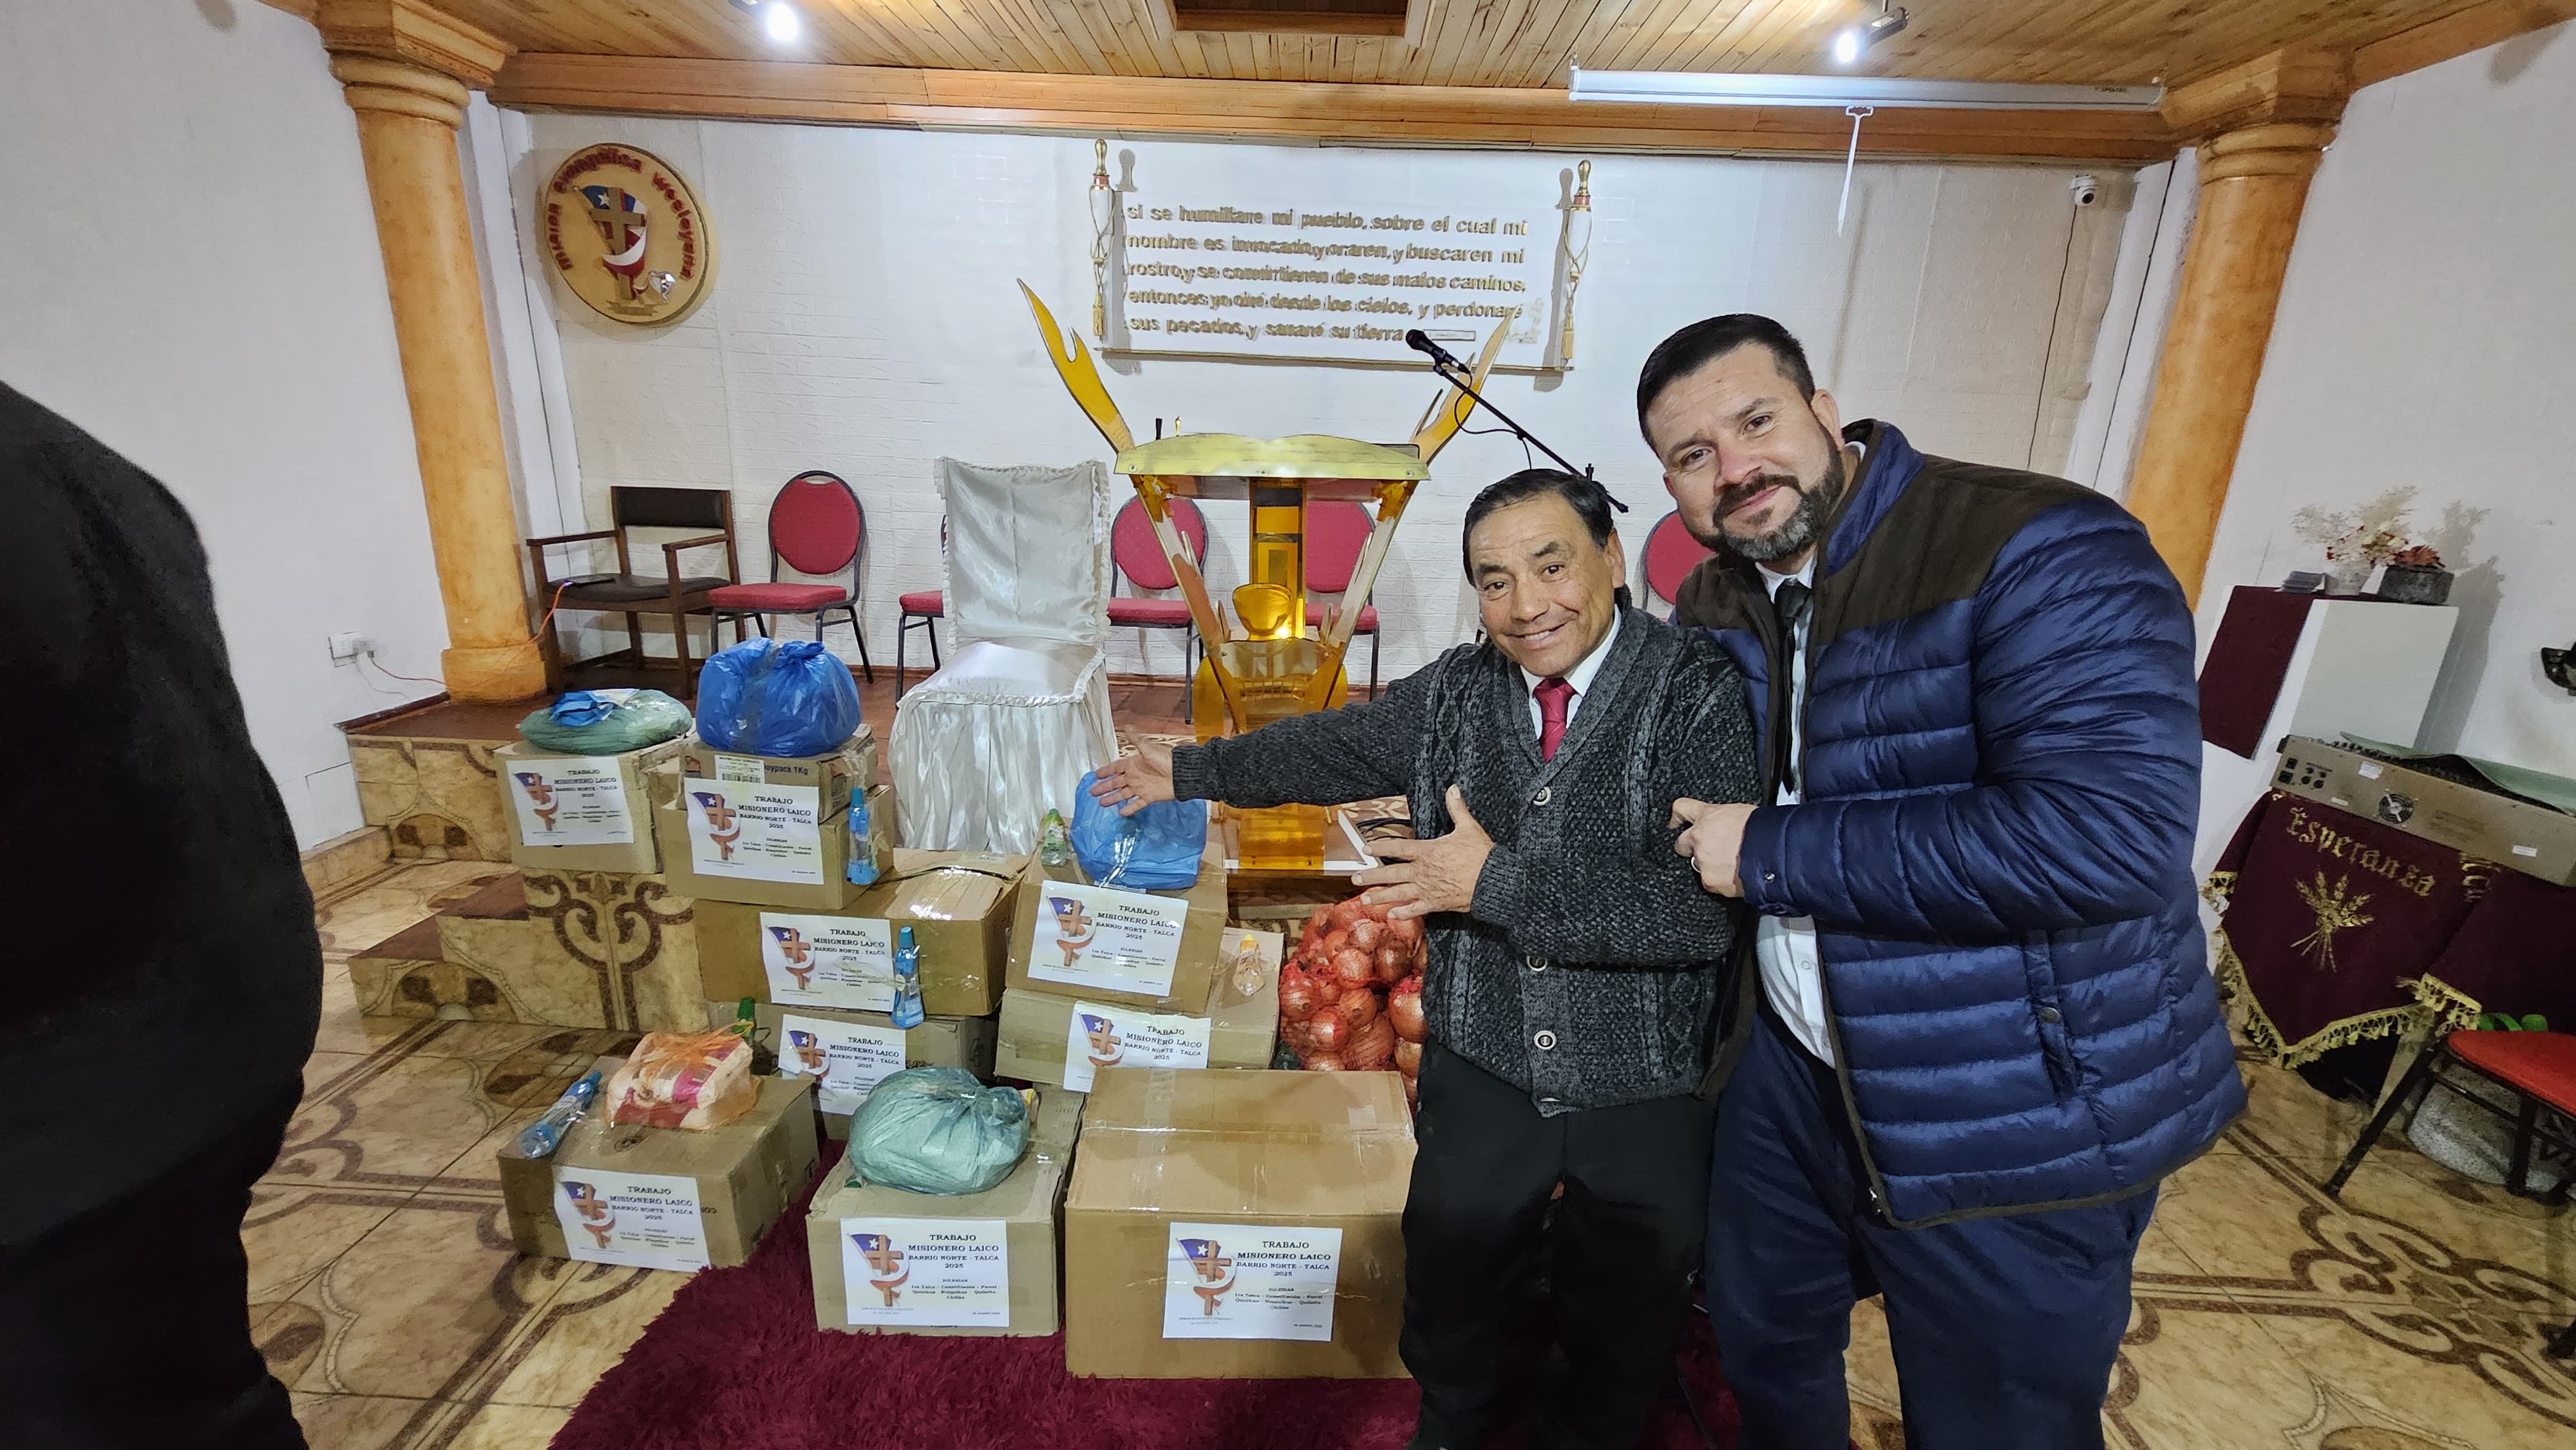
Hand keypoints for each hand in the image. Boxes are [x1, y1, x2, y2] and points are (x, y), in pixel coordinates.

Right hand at [1089, 743, 1176, 816]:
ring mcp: (1141, 788)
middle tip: (1092, 791)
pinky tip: (1120, 813)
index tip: (1096, 775)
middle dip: (1104, 787)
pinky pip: (1136, 804)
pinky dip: (1129, 809)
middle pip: (1115, 783)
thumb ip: (1136, 739)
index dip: (1105, 771)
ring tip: (1101, 803)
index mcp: (1133, 764)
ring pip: (1123, 795)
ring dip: (1112, 798)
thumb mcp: (1148, 748)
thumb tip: (1127, 726)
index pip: (1115, 768)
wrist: (1181, 774)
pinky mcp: (1149, 797)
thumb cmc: (1166, 759)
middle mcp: (1135, 776)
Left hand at [1356, 786, 1492, 920]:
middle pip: (1391, 873)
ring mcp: (1427, 889)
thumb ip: (1457, 809)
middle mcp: (1422, 872)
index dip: (1380, 847)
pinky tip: (1392, 914)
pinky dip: (1403, 912)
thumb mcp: (1469, 828)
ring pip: (1398, 893)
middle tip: (1355, 878)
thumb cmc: (1481, 855)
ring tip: (1365, 899)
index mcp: (1427, 852)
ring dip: (1380, 896)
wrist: (1492, 882)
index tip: (1366, 847)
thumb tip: (1453, 789)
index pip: (1397, 848)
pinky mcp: (1436, 903)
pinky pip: (1415, 909)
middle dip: (1371, 875)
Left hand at [1670, 798, 1754, 897]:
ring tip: (1732, 865)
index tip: (1675, 822)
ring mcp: (1702, 861)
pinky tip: (1736, 876)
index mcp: (1707, 816)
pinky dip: (1721, 881)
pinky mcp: (1709, 881)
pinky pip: (1710, 882)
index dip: (1676, 816)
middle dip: (1690, 847)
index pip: (1681, 808)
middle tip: (1708, 850)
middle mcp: (1699, 838)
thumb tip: (1724, 826)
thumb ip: (1724, 820)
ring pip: (1698, 865)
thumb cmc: (1764, 829)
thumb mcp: (1742, 814)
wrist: (1774, 852)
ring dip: (1710, 865)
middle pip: (1680, 844)